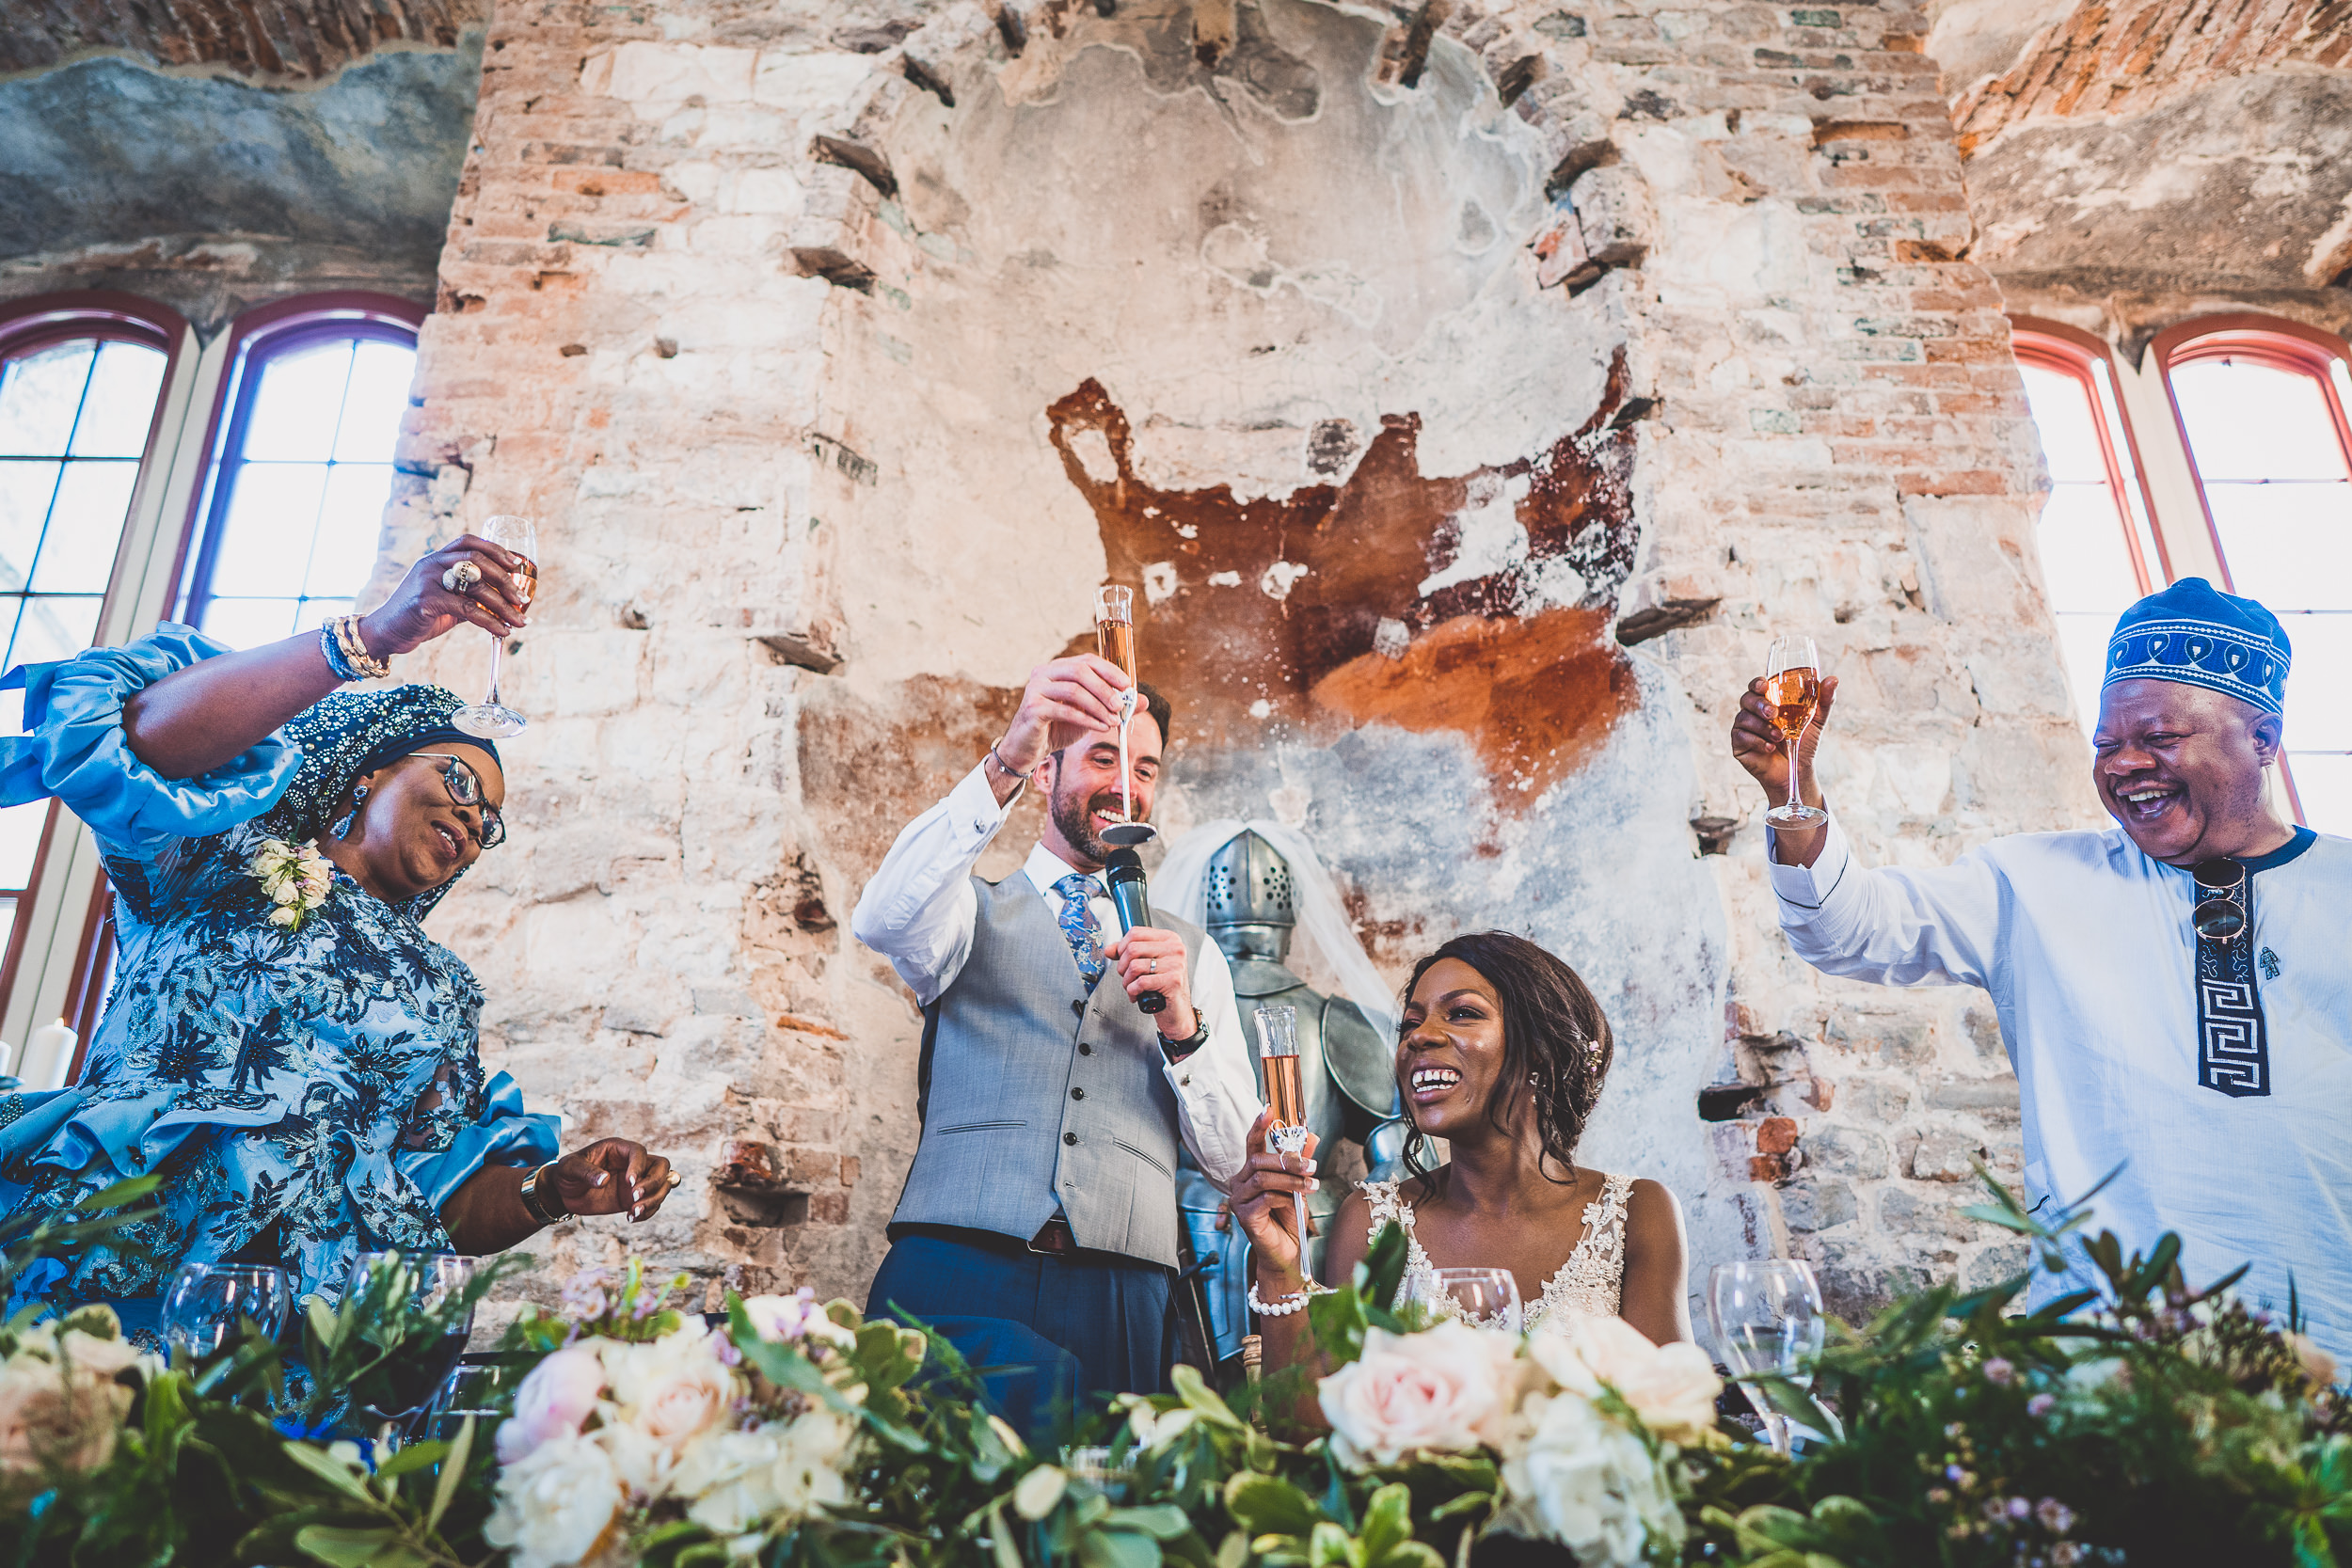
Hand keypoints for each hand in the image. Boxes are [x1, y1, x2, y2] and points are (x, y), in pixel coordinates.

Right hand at [360, 534, 535, 655]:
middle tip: (523, 598)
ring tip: (521, 620)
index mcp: (436, 559)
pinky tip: (503, 630)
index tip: (517, 564)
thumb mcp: (446, 601)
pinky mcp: (425, 601)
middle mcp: (431, 564)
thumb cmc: (418, 616)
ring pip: (475, 586)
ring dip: (504, 604)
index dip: (495, 549)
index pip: (468, 542)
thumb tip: (504, 602)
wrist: (385, 633)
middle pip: (477, 561)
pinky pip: (467, 609)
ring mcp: (427, 581)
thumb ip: (469, 596)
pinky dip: (490, 621)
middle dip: (505, 579)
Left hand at [549, 1138, 676, 1222]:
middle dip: (654, 1183)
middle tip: (635, 1197)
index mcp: (619, 1149)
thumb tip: (604, 1180)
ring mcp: (636, 1182)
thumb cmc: (567, 1172)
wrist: (564, 1192)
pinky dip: (647, 1212)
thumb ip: (587, 1172)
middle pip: (661, 1166)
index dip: (639, 1166)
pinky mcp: (633, 1198)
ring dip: (653, 1200)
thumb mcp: (571, 1168)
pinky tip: (631, 1218)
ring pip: (662, 1186)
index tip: (629, 1183)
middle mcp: (632, 1164)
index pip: (639, 1152)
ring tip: (634, 1212)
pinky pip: (652, 1204)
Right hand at [996, 655, 1132, 773]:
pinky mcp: (1032, 708)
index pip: (1087, 661)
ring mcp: (1035, 688)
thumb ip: (1113, 705)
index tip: (1127, 686)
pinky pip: (1065, 710)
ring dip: (1098, 706)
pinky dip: (1087, 719)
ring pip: (1074, 690)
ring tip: (1114, 721)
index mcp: (1058, 668)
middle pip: (1080, 671)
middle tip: (1120, 705)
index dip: (1110, 671)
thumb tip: (1144, 700)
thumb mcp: (1090, 714)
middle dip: (1105, 688)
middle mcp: (1044, 673)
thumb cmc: (1058, 727)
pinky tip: (1100, 728)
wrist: (1028, 748)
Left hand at [1106, 926, 1194, 1036]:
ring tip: (1132, 987)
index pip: (1136, 932)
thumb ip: (1128, 953)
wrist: (1176, 1010)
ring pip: (1135, 966)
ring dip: (1127, 981)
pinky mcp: (1174, 981)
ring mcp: (1176, 964)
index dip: (1121, 947)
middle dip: (1122, 966)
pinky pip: (1141, 982)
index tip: (1121, 959)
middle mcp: (1175, 949)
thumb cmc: (1162, 986)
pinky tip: (1137, 995)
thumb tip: (1109, 949)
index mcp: (1169, 939)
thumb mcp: (1146, 964)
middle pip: (1133, 948)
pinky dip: (1133, 991)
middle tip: (1126, 977)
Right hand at [1229, 1109, 1319, 1287]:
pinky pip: (1266, 1197)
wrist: (1287, 1252)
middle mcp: (1240, 1184)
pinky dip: (1284, 1198)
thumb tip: (1312, 1135)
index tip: (1268, 1110)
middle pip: (1258, 1160)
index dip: (1258, 1127)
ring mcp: (1239, 1200)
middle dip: (1288, 1160)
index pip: (1251, 1144)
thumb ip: (1302, 1161)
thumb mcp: (1299, 1185)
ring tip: (1311, 1184)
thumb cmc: (1288, 1219)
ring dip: (1291, 1179)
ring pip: (1263, 1178)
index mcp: (1250, 1173)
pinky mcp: (1244, 1216)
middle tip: (1312, 1165)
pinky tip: (1294, 1204)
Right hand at [1729, 672, 1838, 807]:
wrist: (1797, 770)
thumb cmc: (1803, 743)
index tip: (1764, 685)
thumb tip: (1833, 679)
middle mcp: (1753, 712)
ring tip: (1780, 737)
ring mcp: (1744, 728)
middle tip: (1774, 714)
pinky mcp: (1739, 745)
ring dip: (1763, 727)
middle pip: (1746, 699)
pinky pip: (1741, 736)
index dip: (1757, 683)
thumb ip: (1823, 700)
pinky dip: (1757, 741)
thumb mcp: (1816, 720)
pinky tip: (1770, 748)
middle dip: (1759, 704)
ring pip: (1744, 718)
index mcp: (1768, 701)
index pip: (1757, 686)